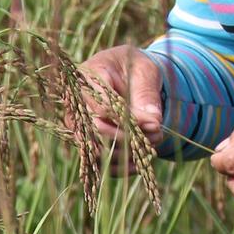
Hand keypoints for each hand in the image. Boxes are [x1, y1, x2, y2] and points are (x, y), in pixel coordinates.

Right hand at [76, 44, 163, 169]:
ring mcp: (78, 124)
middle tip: (157, 135)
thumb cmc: (132, 67)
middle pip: (97, 130)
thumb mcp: (144, 71)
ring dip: (126, 154)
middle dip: (129, 137)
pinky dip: (119, 167)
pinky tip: (139, 164)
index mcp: (87, 78)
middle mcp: (76, 104)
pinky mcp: (85, 140)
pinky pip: (98, 160)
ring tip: (151, 148)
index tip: (155, 124)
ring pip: (96, 149)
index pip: (102, 108)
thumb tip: (154, 122)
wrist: (123, 73)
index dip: (129, 120)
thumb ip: (147, 93)